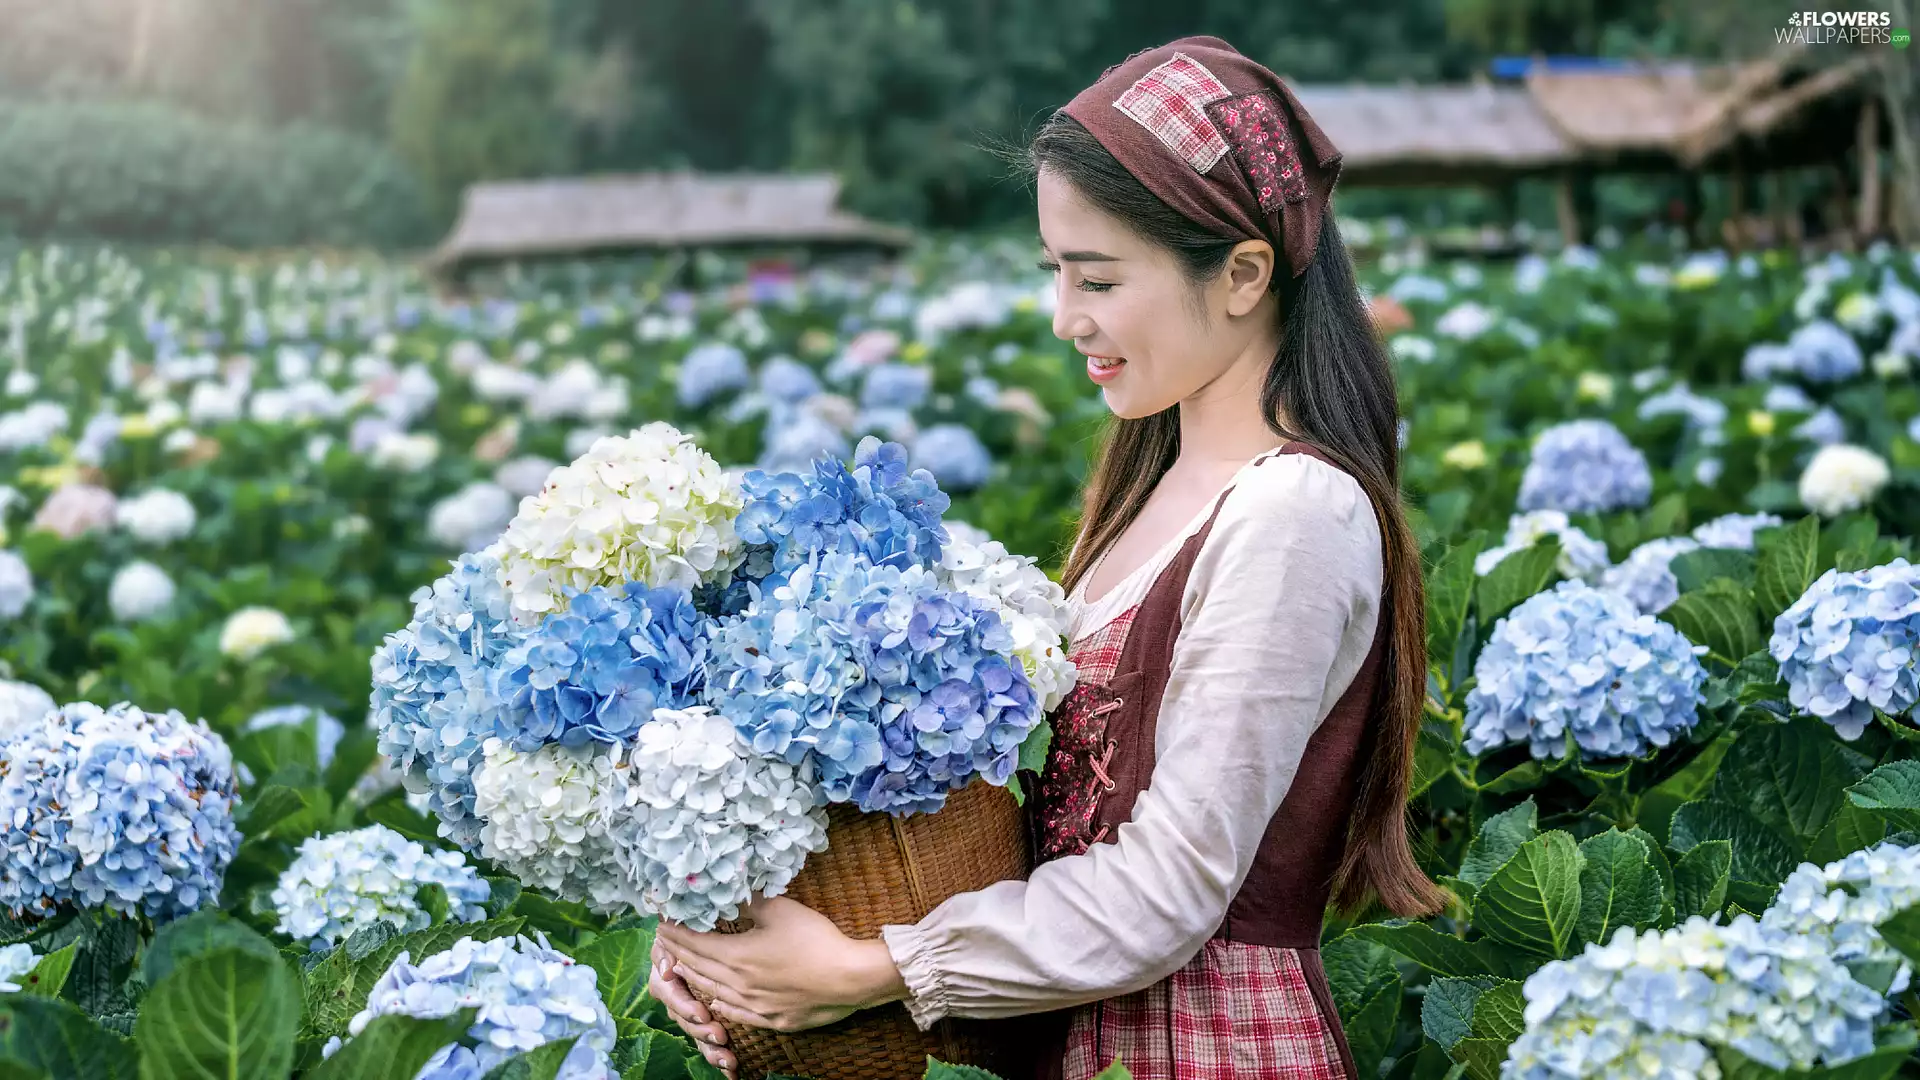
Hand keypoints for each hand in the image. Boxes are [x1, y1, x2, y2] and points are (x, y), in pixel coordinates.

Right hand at [649, 936, 736, 1078]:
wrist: (718, 930)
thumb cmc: (697, 926)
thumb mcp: (682, 928)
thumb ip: (671, 944)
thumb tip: (667, 968)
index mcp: (666, 974)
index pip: (669, 992)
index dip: (684, 1005)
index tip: (702, 1014)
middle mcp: (675, 994)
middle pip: (682, 1018)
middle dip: (700, 1031)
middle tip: (720, 1037)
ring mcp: (688, 1009)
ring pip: (695, 1033)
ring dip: (709, 1048)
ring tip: (728, 1060)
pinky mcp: (704, 1020)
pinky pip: (707, 1040)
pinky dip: (718, 1055)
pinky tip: (731, 1071)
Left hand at [656, 896, 908, 1033]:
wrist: (848, 979)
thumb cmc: (816, 941)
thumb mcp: (781, 910)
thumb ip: (751, 900)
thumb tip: (731, 885)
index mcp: (736, 956)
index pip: (694, 944)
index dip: (675, 933)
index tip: (660, 922)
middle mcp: (737, 984)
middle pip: (697, 968)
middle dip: (677, 953)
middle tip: (662, 942)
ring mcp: (752, 1005)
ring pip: (711, 992)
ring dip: (692, 978)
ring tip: (679, 968)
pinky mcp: (769, 1019)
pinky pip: (733, 1013)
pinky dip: (718, 1003)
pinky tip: (715, 1000)